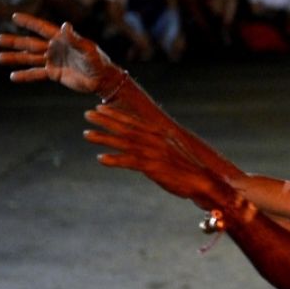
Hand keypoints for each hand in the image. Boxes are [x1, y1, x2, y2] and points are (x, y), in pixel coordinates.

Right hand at [0, 13, 120, 94]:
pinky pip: (37, 74)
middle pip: (30, 44)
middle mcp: (55, 48)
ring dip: (15, 58)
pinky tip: (13, 76)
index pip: (42, 28)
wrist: (102, 80)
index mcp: (62, 39)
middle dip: (14, 42)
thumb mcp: (87, 50)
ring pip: (30, 58)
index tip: (14, 16)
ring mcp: (53, 61)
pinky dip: (25, 76)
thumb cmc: (98, 62)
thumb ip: (75, 39)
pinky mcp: (55, 74)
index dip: (29, 22)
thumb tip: (65, 25)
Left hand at [83, 104, 222, 204]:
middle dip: (105, 120)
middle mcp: (155, 139)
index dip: (115, 114)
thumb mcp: (171, 149)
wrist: (203, 180)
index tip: (100, 108)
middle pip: (125, 127)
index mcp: (159, 133)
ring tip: (86, 134)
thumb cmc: (187, 167)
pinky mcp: (153, 167)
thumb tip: (144, 138)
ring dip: (104, 138)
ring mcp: (153, 153)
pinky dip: (115, 160)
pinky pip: (129, 162)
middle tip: (87, 115)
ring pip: (123, 142)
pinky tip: (100, 159)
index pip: (133, 120)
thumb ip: (156, 142)